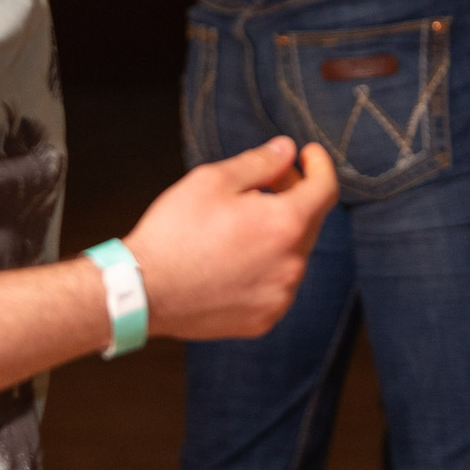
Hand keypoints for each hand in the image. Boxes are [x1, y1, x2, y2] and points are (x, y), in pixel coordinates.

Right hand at [128, 136, 337, 340]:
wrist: (143, 292)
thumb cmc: (176, 232)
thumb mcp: (214, 180)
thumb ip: (260, 162)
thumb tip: (288, 150)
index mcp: (285, 225)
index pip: (326, 189)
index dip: (320, 165)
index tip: (307, 154)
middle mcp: (292, 265)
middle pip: (310, 221)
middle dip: (295, 194)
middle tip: (268, 180)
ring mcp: (280, 297)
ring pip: (293, 254)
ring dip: (279, 232)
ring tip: (243, 221)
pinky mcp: (263, 319)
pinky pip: (277, 284)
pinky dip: (267, 265)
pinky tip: (236, 256)